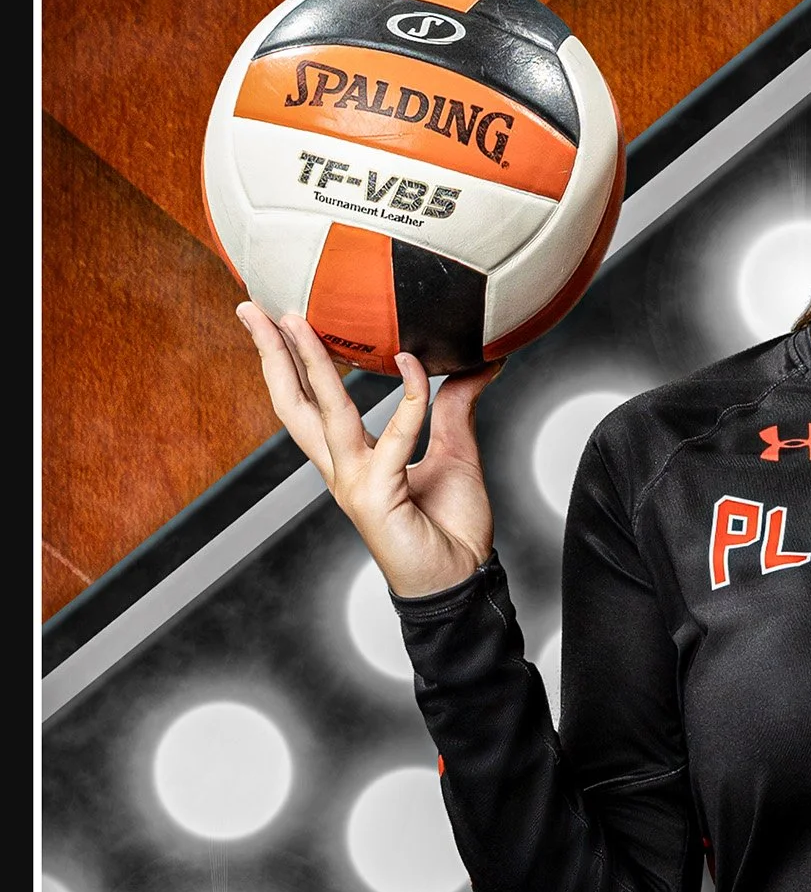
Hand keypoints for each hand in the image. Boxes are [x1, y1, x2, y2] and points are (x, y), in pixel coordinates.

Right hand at [238, 305, 500, 598]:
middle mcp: (343, 470)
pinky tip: (413, 368)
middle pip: (294, 403)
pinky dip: (407, 402)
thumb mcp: (456, 453)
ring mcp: (355, 484)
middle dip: (271, 355)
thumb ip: (453, 408)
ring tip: (296, 321)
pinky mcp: (377, 497)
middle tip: (253, 308)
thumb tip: (475, 366)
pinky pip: (393, 439)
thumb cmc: (452, 530)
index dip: (288, 362)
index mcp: (352, 459)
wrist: (463, 582)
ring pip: (325, 413)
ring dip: (310, 363)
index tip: (275, 320)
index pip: (308, 402)